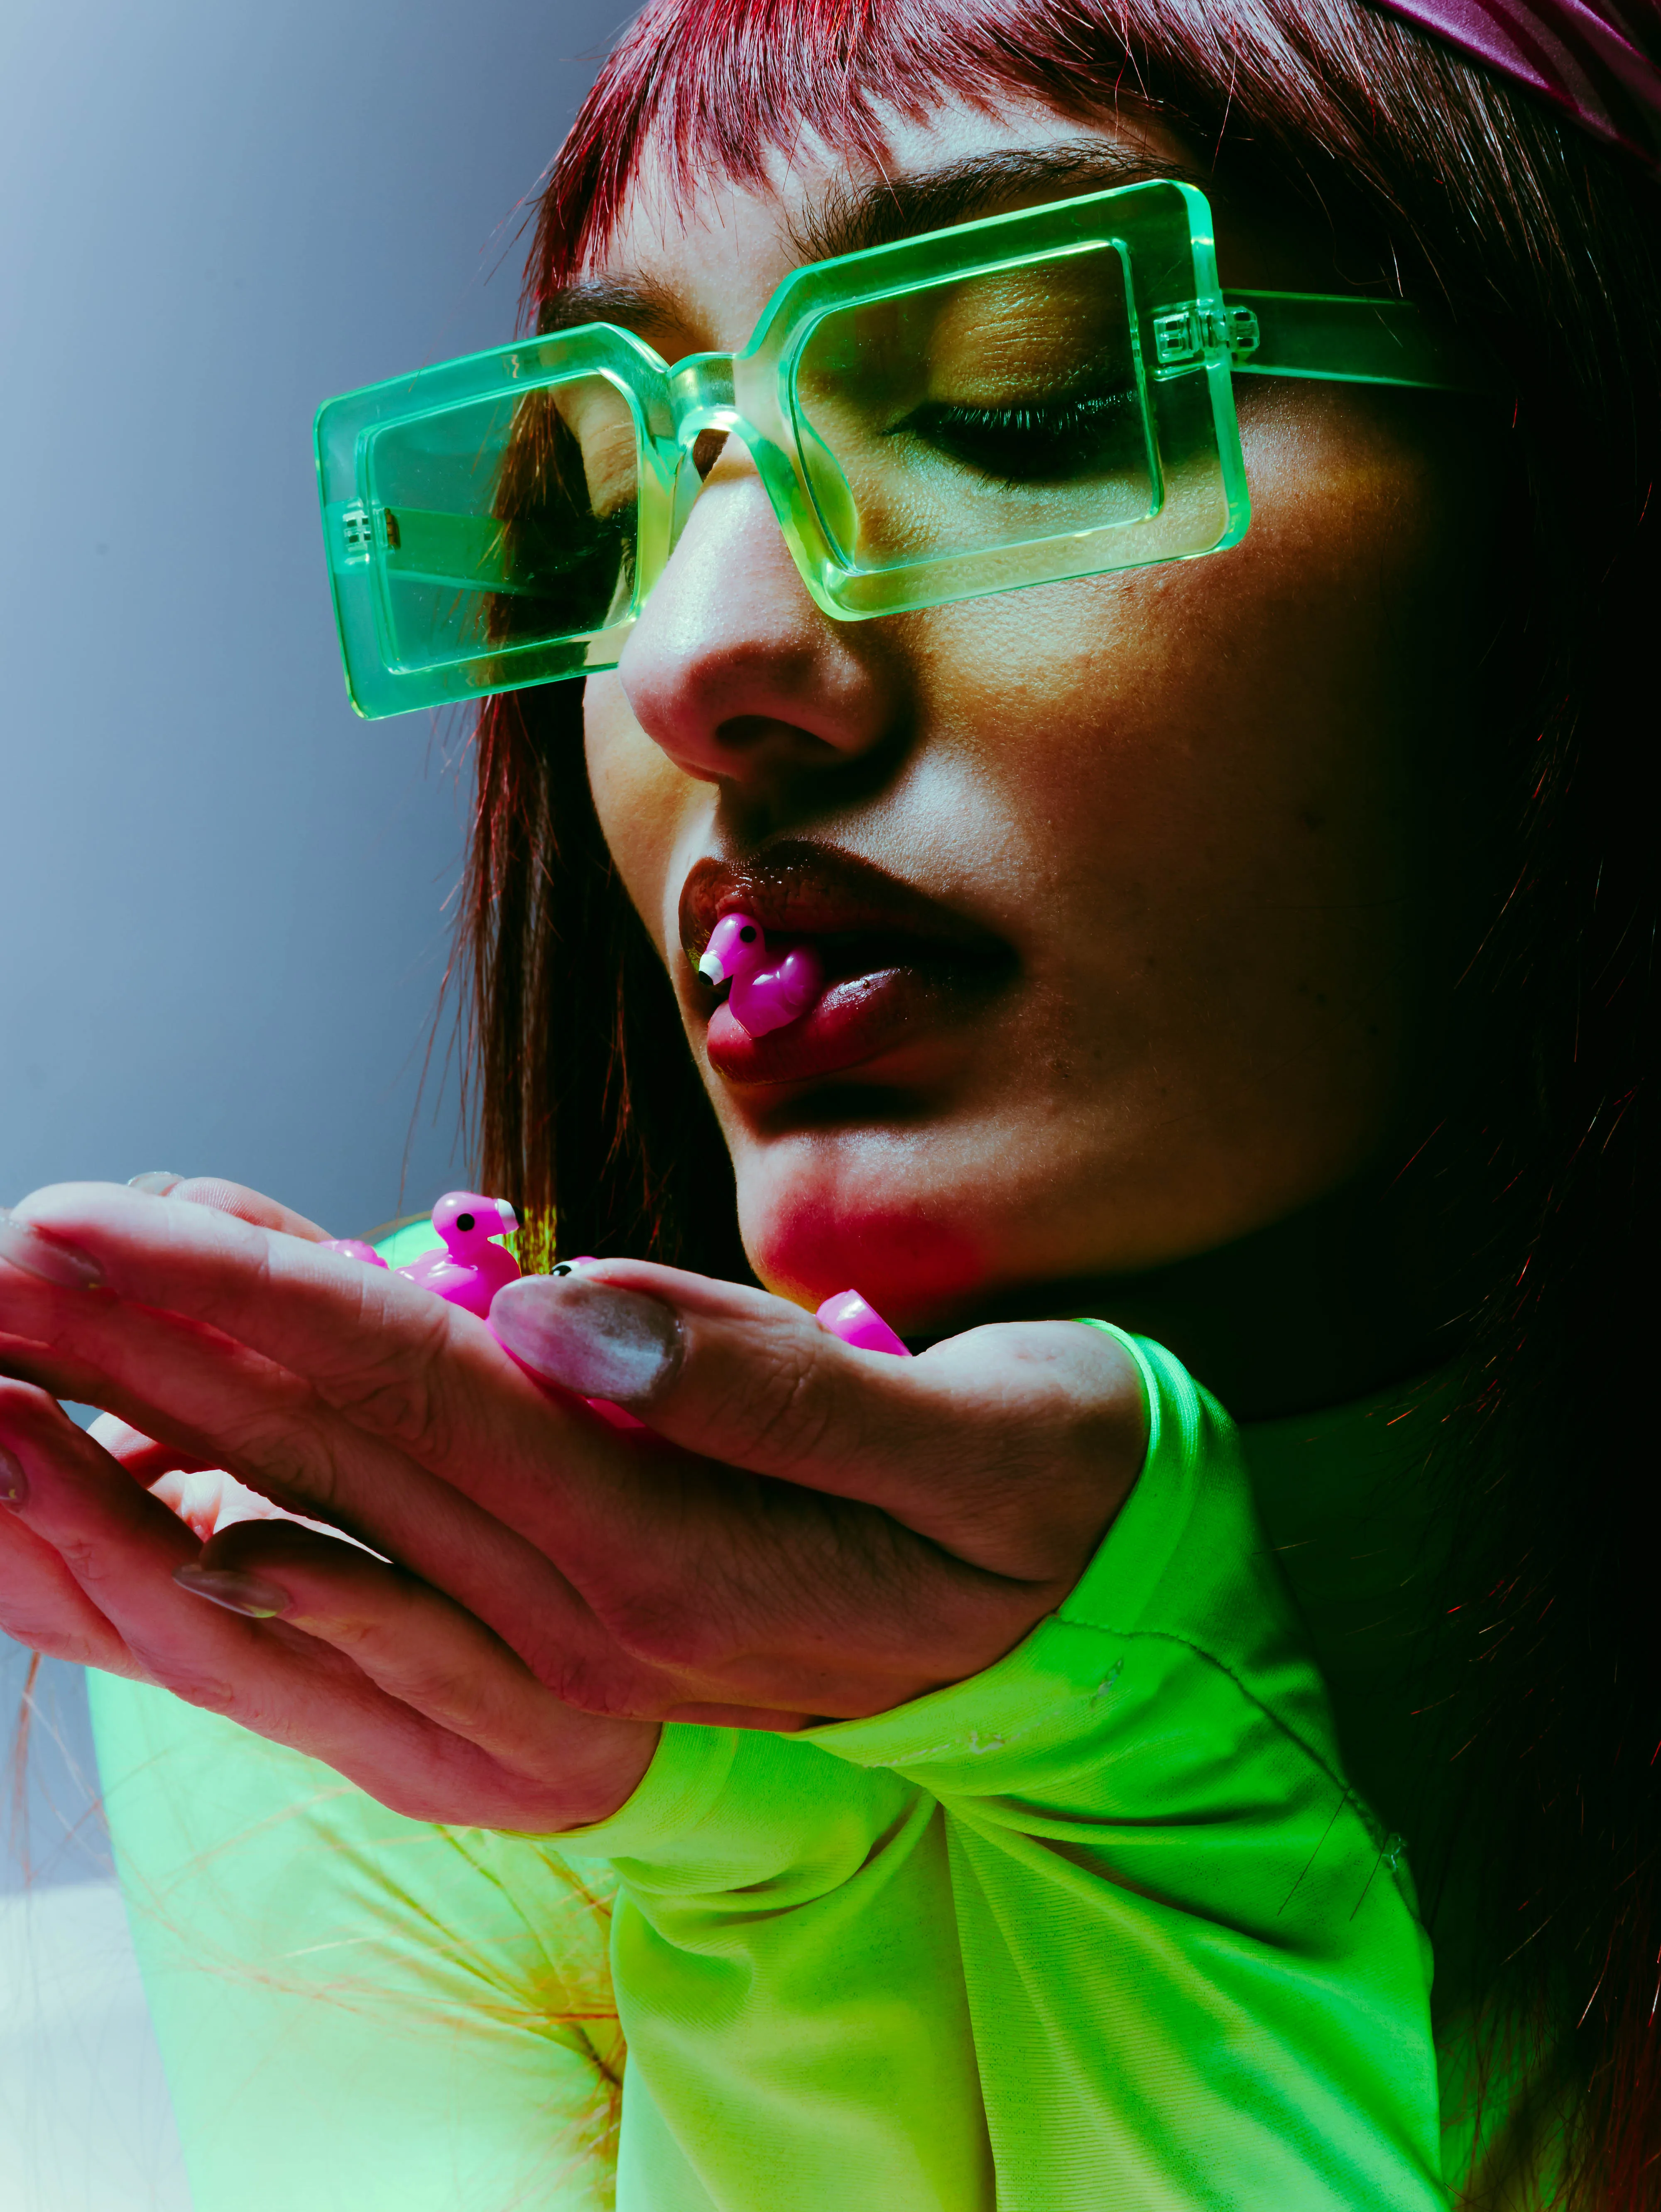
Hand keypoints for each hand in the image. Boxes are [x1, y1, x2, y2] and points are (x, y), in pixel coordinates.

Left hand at [0, 1179, 1145, 1832]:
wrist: (1096, 1633)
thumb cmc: (1052, 1499)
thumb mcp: (983, 1437)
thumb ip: (776, 1384)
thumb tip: (566, 1314)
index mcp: (668, 1552)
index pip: (406, 1393)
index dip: (232, 1296)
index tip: (80, 1215)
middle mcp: (578, 1612)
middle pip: (308, 1459)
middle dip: (122, 1353)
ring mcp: (552, 1640)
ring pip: (297, 1524)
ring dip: (129, 1439)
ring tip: (1, 1350)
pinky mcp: (552, 1628)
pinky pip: (349, 1578)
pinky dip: (217, 1522)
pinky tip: (118, 1486)